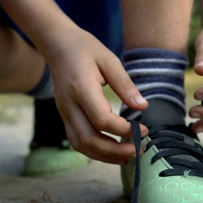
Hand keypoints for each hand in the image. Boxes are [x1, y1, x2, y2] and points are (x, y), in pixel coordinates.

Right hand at [42, 27, 148, 163]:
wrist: (58, 45)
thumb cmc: (86, 49)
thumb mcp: (110, 60)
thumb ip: (126, 85)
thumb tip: (143, 107)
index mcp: (81, 89)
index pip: (101, 120)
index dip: (124, 130)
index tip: (144, 129)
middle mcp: (69, 105)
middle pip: (89, 139)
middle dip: (115, 151)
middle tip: (139, 150)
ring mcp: (64, 112)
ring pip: (81, 144)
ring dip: (105, 156)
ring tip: (128, 156)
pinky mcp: (65, 116)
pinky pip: (77, 140)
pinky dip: (95, 151)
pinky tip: (113, 151)